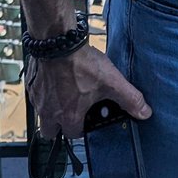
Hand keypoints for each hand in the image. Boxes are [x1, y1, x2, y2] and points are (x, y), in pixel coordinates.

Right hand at [26, 44, 150, 138]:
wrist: (57, 42)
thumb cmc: (81, 63)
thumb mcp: (112, 82)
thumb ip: (130, 98)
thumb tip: (145, 112)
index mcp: (69, 115)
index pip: (74, 134)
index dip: (82, 128)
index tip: (88, 118)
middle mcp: (50, 112)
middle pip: (51, 131)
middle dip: (60, 126)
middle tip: (72, 111)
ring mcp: (38, 99)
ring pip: (41, 114)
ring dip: (52, 109)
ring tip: (65, 93)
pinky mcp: (32, 85)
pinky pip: (35, 96)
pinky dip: (44, 92)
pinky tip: (55, 79)